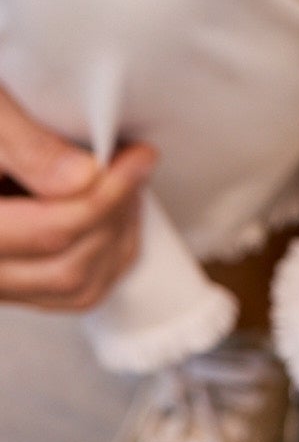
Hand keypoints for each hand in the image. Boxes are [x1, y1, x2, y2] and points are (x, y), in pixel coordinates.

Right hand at [0, 82, 153, 311]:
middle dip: (117, 213)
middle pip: (70, 267)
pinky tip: (115, 213)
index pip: (54, 231)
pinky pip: (70, 293)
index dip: (109, 194)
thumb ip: (31, 147)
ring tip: (129, 187)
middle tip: (137, 164)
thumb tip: (86, 177)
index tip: (141, 156)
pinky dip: (107, 257)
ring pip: (76, 289)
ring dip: (118, 238)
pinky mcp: (16, 281)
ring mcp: (1, 283)